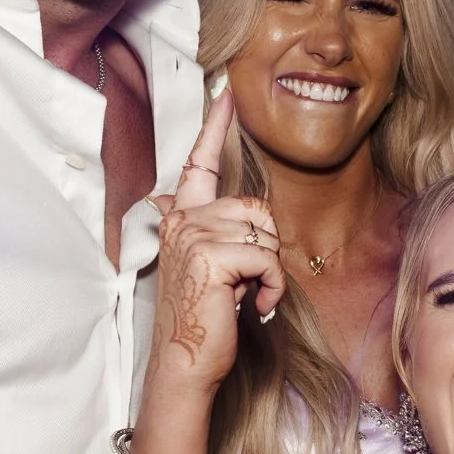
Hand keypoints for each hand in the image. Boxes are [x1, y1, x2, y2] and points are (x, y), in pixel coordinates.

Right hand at [148, 89, 284, 388]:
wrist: (187, 361)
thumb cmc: (205, 317)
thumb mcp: (212, 267)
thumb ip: (214, 232)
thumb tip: (186, 197)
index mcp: (181, 217)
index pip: (200, 164)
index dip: (216, 127)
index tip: (228, 91)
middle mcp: (182, 219)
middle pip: (255, 206)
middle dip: (266, 246)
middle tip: (246, 283)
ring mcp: (193, 235)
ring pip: (265, 235)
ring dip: (270, 273)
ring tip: (247, 296)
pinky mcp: (212, 257)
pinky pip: (268, 259)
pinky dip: (271, 288)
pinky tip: (253, 307)